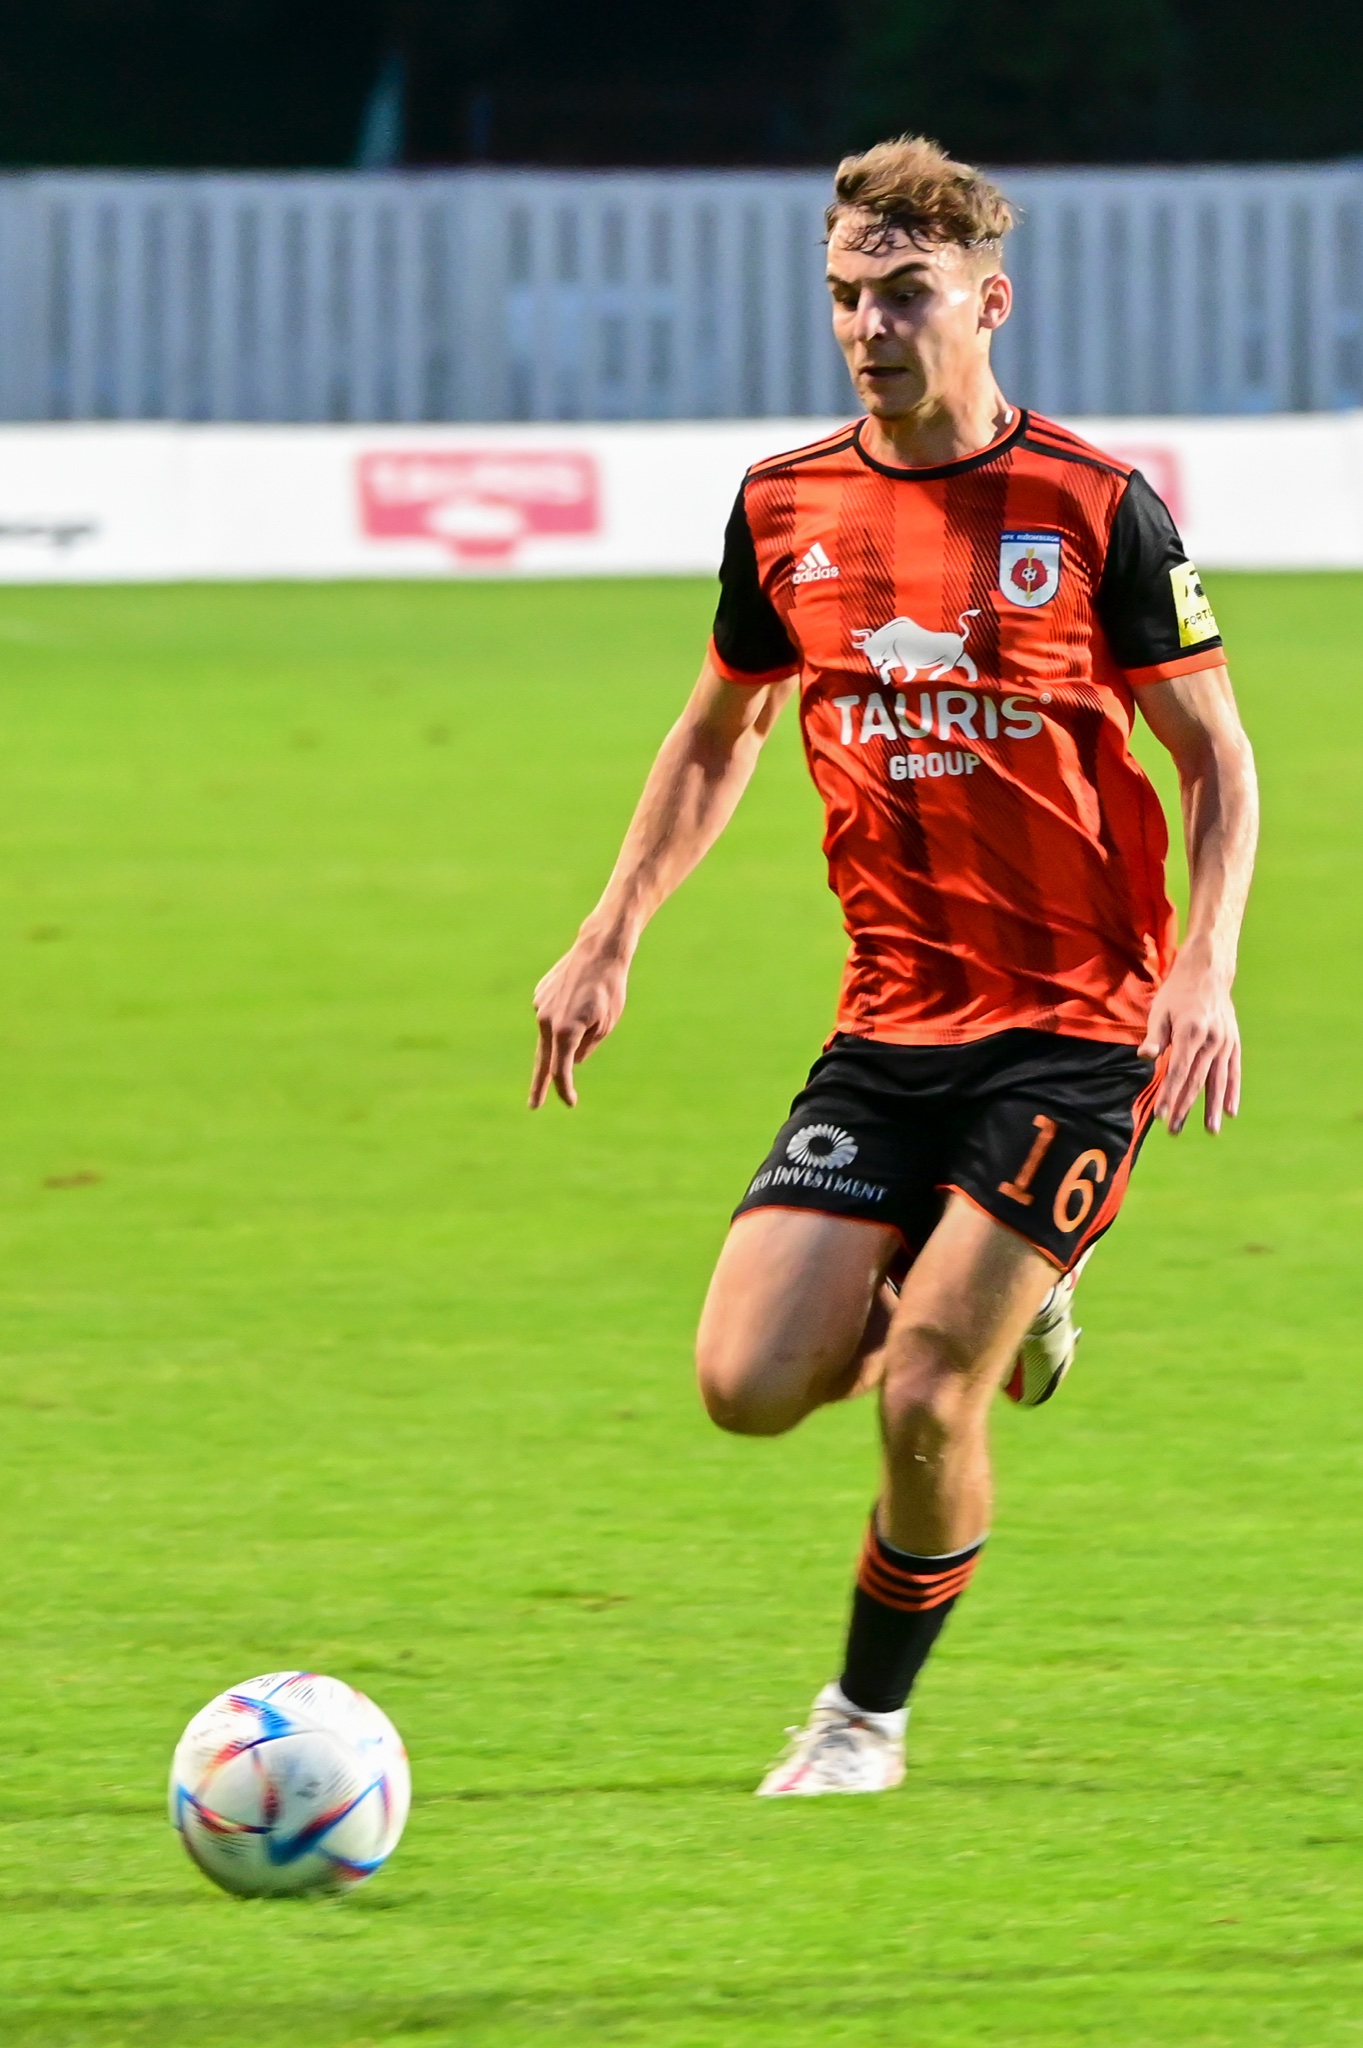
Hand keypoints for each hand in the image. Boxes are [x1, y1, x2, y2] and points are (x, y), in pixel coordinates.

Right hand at [529, 938, 630, 1107]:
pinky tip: (578, 997)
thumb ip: (587, 1046)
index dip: (564, 1089)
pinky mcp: (540, 995)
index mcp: (565, 1031)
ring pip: (551, 1033)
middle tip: (535, 1105)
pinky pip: (551, 1015)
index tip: (570, 1103)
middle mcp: (546, 1021)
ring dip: (565, 1033)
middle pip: (543, 1060)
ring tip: (592, 1006)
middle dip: (540, 1084)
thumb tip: (572, 1060)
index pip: (561, 1070)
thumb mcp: (606, 1024)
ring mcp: (540, 1006)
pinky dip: (563, 1015)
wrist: (598, 951)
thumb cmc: (609, 990)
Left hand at [1138, 948, 1240, 1135]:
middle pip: (1197, 1080)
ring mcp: (1225, 1041)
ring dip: (1212, 1106)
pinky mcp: (1233, 1042)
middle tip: (1174, 1130)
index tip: (1161, 1115)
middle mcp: (1211, 1039)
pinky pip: (1234, 1071)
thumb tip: (1145, 1058)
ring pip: (1218, 1080)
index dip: (1170, 1094)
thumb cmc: (1177, 993)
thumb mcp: (1159, 1011)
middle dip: (1185, 1106)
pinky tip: (1230, 1111)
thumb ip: (1155, 1037)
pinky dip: (1232, 1091)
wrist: (1208, 972)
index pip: (1178, 1071)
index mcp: (1190, 1031)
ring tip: (1210, 1130)